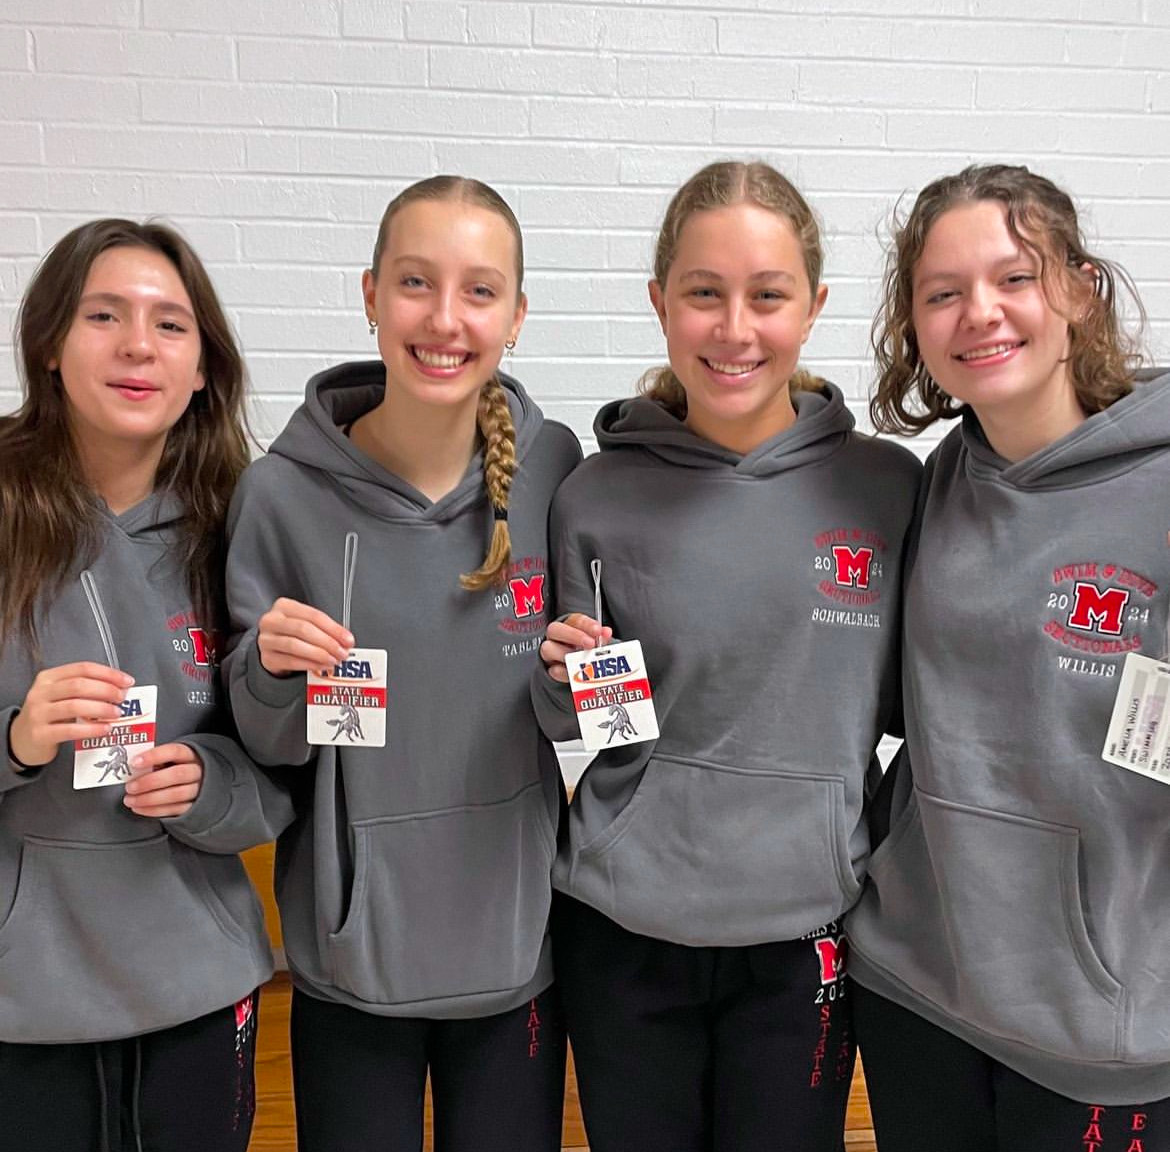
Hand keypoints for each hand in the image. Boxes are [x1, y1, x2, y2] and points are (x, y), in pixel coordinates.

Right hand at [8, 662, 134, 768]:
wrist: (21, 739)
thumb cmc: (49, 714)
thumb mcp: (61, 696)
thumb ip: (85, 689)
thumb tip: (120, 688)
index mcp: (49, 678)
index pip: (82, 669)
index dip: (108, 673)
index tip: (127, 681)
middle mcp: (41, 692)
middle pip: (79, 685)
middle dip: (106, 690)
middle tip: (122, 698)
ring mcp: (38, 713)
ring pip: (74, 706)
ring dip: (101, 709)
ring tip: (117, 713)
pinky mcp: (40, 734)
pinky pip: (70, 730)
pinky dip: (91, 729)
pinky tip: (105, 729)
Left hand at [123, 743, 203, 817]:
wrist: (191, 783)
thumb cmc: (173, 768)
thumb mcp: (166, 759)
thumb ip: (153, 762)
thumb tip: (131, 768)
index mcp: (189, 755)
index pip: (174, 751)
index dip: (154, 756)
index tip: (134, 763)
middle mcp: (196, 771)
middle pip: (177, 774)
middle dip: (150, 782)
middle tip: (130, 787)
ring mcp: (196, 790)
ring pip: (176, 795)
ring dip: (149, 799)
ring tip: (130, 800)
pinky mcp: (192, 806)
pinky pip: (173, 810)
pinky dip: (153, 810)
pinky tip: (138, 808)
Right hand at [257, 597, 352, 677]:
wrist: (272, 648)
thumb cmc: (293, 633)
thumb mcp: (306, 623)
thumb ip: (324, 629)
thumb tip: (345, 641)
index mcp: (284, 606)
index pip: (313, 615)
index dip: (334, 629)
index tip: (348, 640)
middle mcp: (272, 620)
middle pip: (303, 629)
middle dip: (327, 642)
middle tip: (342, 652)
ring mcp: (266, 640)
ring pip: (295, 645)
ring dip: (319, 654)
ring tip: (333, 660)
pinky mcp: (267, 658)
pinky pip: (291, 661)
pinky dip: (309, 664)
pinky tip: (321, 666)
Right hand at [540, 613, 612, 683]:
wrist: (573, 666)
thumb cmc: (584, 648)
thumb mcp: (594, 641)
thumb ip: (600, 637)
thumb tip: (606, 632)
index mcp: (569, 625)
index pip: (575, 620)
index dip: (587, 624)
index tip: (598, 630)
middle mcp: (556, 636)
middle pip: (555, 629)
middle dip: (573, 635)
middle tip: (590, 644)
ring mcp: (550, 652)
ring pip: (548, 648)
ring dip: (567, 654)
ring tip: (583, 660)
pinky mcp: (550, 668)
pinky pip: (554, 670)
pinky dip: (566, 672)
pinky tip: (578, 673)